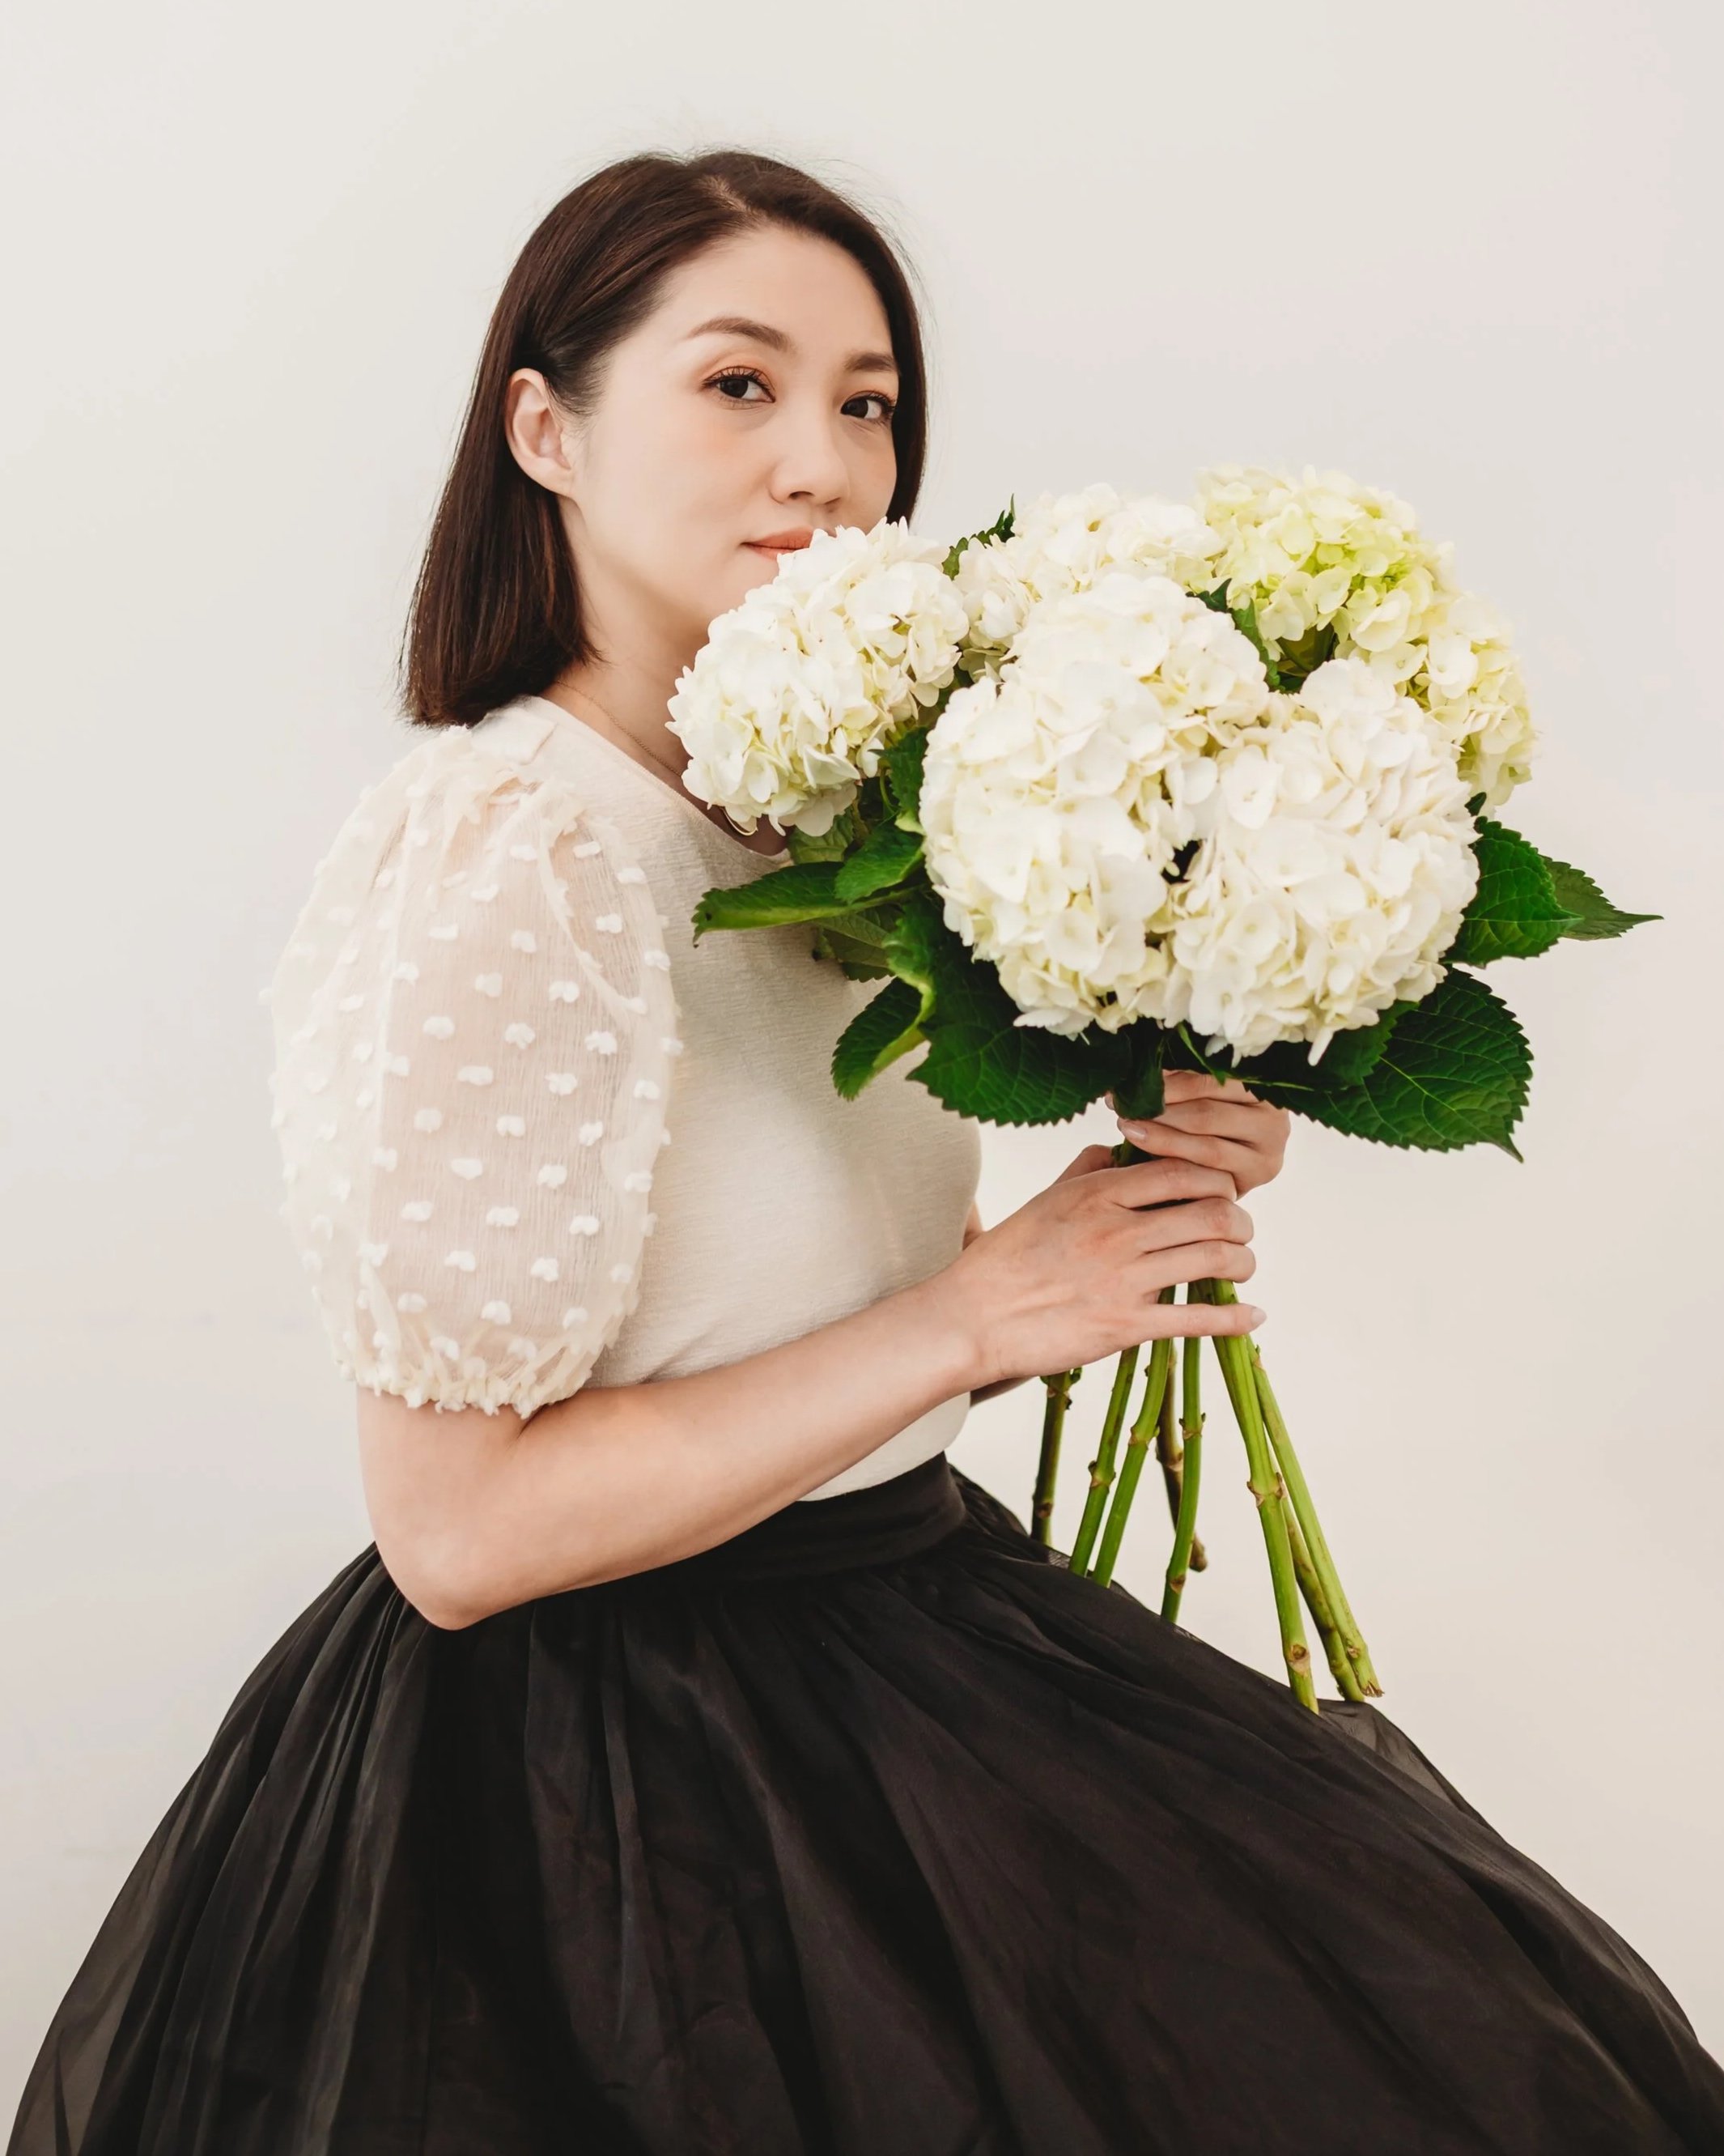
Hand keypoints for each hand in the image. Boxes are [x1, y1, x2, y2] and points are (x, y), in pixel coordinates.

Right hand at [938, 1146, 1261, 1395]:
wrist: (973, 1317)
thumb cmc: (1005, 1258)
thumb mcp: (1044, 1199)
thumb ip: (1086, 1170)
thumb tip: (1118, 1148)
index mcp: (1098, 1194)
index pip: (1182, 1171)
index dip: (1217, 1179)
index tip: (1224, 1191)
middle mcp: (1117, 1231)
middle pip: (1212, 1213)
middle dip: (1240, 1222)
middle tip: (1240, 1230)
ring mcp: (1124, 1280)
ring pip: (1214, 1260)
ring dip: (1242, 1263)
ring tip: (1242, 1267)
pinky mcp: (1125, 1326)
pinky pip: (1197, 1319)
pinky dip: (1234, 1319)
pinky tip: (1252, 1317)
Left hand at [1107, 1072, 1290, 1196]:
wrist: (1220, 1172)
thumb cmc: (1203, 1123)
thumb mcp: (1199, 1096)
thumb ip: (1181, 1082)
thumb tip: (1141, 1067)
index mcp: (1263, 1088)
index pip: (1212, 1079)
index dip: (1169, 1080)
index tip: (1134, 1079)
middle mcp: (1274, 1122)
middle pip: (1208, 1113)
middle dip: (1160, 1108)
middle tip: (1123, 1106)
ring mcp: (1267, 1157)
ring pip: (1206, 1147)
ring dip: (1161, 1136)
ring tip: (1128, 1127)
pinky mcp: (1251, 1186)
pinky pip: (1207, 1175)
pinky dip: (1173, 1162)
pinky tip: (1144, 1154)